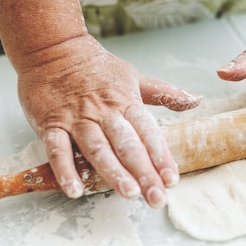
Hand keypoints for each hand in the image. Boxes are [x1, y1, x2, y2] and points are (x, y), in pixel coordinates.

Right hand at [17, 35, 199, 206]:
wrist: (52, 48)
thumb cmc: (95, 67)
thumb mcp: (133, 78)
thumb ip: (163, 94)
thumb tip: (195, 100)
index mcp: (125, 103)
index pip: (147, 132)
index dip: (161, 156)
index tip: (172, 179)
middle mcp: (104, 112)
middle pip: (127, 145)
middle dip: (144, 172)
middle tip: (156, 197)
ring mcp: (77, 119)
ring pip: (97, 148)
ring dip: (113, 171)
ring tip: (128, 193)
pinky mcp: (50, 123)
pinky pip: (57, 149)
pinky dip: (65, 170)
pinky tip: (74, 191)